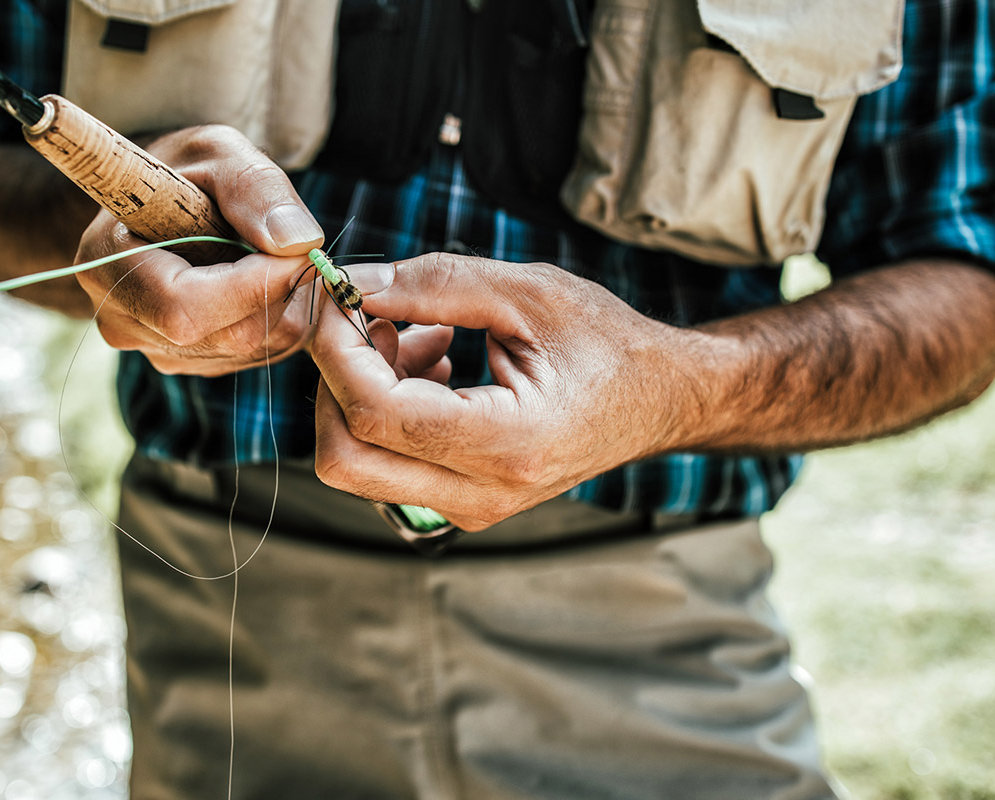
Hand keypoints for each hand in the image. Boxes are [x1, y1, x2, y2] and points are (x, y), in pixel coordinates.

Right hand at [75, 125, 329, 375]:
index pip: (183, 307)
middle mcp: (123, 321)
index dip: (253, 284)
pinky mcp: (194, 362)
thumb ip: (257, 189)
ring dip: (284, 301)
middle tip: (288, 242)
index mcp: (105, 263)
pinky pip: (262, 352)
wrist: (163, 198)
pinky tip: (262, 277)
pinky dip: (280, 314)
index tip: (297, 247)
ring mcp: (158, 350)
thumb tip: (297, 243)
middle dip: (277, 289)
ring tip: (266, 252)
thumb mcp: (220, 152)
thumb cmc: (186, 168)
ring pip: (254, 346)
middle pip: (229, 334)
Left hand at [310, 253, 703, 530]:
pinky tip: (433, 364)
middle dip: (335, 380)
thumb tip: (353, 284)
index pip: (375, 412)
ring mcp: (471, 507)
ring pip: (358, 464)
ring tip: (424, 335)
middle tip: (371, 319)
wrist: (659, 400)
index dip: (336, 349)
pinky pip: (388, 465)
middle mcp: (484, 492)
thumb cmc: (608, 343)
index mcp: (508, 442)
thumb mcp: (528, 292)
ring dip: (362, 391)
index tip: (337, 296)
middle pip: (345, 458)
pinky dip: (386, 410)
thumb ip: (435, 285)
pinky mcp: (463, 503)